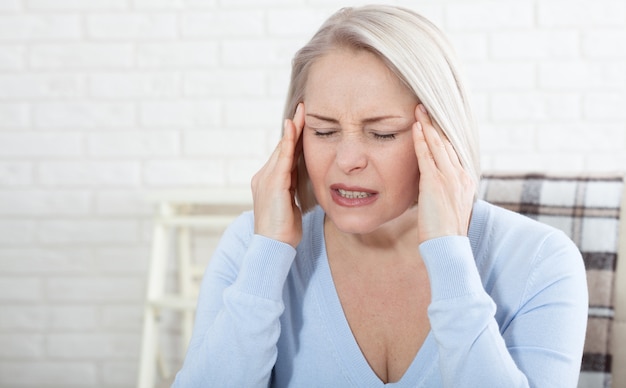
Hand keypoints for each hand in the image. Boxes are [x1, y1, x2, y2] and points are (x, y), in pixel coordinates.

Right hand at [251, 103, 304, 247]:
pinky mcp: (272, 184)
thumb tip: (300, 180)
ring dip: (292, 130)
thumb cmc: (283, 231)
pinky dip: (288, 143)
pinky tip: (292, 129)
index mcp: (269, 181)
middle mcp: (264, 177)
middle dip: (293, 128)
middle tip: (303, 108)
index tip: (302, 121)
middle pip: (282, 147)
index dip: (293, 138)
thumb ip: (292, 189)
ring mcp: (265, 179)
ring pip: (282, 150)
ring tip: (301, 113)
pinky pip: (282, 159)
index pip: (284, 155)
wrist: (273, 247)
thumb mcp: (290, 205)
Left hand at [412, 104, 474, 243]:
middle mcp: (460, 175)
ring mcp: (449, 177)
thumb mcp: (448, 207)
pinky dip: (421, 139)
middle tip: (427, 105)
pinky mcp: (435, 182)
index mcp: (465, 180)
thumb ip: (443, 191)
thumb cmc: (444, 232)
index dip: (444, 133)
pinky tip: (416, 127)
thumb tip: (432, 186)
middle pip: (447, 142)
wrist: (448, 246)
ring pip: (438, 144)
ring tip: (419, 109)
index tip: (437, 120)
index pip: (453, 150)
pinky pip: (427, 155)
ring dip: (428, 124)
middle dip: (436, 123)